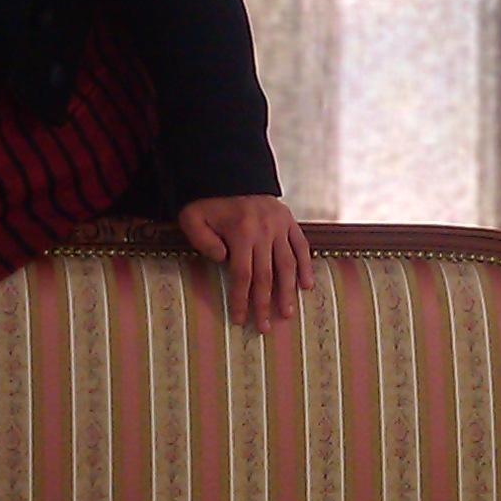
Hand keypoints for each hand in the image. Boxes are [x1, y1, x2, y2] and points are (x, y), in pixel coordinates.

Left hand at [179, 194, 313, 332]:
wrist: (231, 173)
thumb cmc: (209, 200)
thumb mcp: (193, 216)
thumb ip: (202, 240)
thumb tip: (222, 260)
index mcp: (240, 232)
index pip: (242, 274)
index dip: (242, 299)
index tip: (240, 320)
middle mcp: (264, 230)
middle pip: (266, 275)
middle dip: (264, 304)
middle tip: (265, 327)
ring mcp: (280, 225)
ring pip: (287, 264)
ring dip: (288, 291)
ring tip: (287, 313)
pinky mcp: (289, 220)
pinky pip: (301, 246)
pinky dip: (305, 266)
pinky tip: (307, 286)